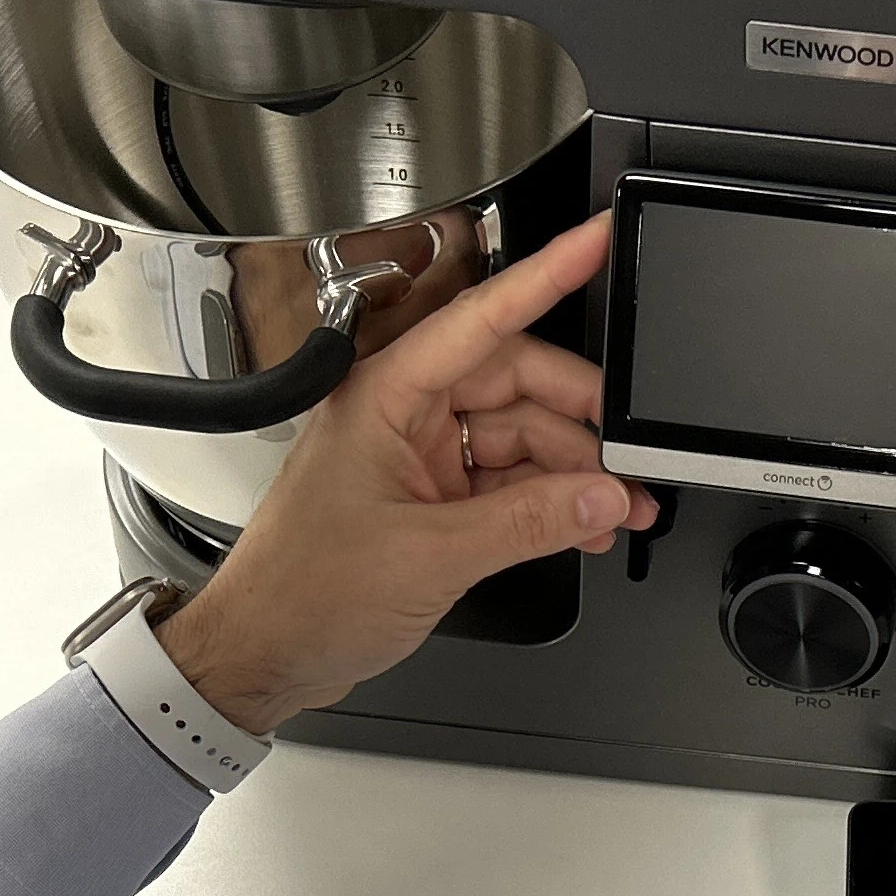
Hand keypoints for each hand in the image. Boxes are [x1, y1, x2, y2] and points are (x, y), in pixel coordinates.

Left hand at [158, 213, 657, 733]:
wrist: (264, 653)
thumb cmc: (303, 594)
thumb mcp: (431, 557)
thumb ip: (528, 523)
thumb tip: (601, 496)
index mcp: (386, 395)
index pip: (483, 319)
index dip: (546, 275)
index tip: (594, 241)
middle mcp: (402, 412)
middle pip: (516, 382)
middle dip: (582, 419)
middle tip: (631, 457)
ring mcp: (416, 454)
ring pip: (519, 436)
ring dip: (574, 473)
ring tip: (619, 508)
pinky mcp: (428, 496)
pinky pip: (506, 481)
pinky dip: (549, 503)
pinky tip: (584, 525)